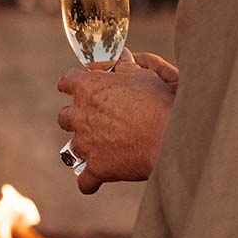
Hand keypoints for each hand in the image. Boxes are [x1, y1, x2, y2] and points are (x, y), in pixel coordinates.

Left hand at [57, 49, 177, 194]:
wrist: (172, 135)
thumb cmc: (160, 101)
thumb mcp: (144, 75)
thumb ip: (126, 65)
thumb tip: (122, 55)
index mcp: (88, 87)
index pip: (66, 81)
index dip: (73, 84)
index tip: (79, 87)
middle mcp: (80, 114)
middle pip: (64, 117)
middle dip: (77, 118)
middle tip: (96, 121)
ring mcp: (86, 143)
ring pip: (71, 148)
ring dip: (83, 147)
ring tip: (99, 149)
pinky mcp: (96, 168)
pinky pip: (84, 181)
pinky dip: (89, 182)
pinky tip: (96, 180)